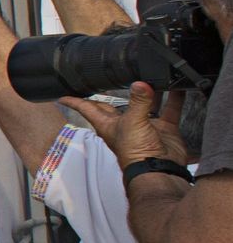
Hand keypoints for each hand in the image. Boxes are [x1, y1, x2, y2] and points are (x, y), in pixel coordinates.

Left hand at [61, 81, 189, 169]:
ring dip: (149, 91)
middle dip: (111, 93)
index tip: (63, 95)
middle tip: (109, 78)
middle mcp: (125, 123)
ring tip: (151, 73)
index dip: (75, 101)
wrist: (159, 169)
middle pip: (115, 105)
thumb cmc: (135, 153)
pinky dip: (175, 98)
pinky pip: (170, 110)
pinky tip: (179, 86)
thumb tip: (140, 84)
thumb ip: (138, 102)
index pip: (87, 108)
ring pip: (146, 103)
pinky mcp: (163, 129)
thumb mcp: (132, 123)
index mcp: (108, 123)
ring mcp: (145, 126)